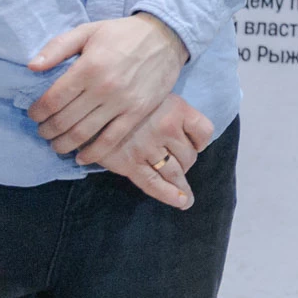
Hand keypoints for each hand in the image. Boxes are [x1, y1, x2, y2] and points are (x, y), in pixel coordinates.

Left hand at [27, 13, 188, 160]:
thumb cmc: (123, 34)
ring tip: (56, 144)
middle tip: (43, 131)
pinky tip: (81, 157)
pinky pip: (111, 140)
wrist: (166, 37)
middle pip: (64, 120)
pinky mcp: (138, 113)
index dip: (37, 112)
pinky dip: (92, 154)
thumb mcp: (88, 31)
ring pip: (83, 134)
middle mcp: (103, 88)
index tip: (34, 115)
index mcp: (88, 67)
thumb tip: (31, 67)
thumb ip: (58, 47)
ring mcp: (122, 103)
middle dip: (47, 130)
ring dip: (63, 144)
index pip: (52, 100)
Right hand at [95, 93, 214, 209]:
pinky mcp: (129, 163)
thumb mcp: (158, 95)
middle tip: (179, 164)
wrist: (93, 107)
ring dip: (181, 184)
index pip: (204, 131)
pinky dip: (169, 195)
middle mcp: (165, 128)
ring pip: (175, 171)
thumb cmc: (129, 101)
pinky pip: (154, 184)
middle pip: (189, 154)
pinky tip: (181, 202)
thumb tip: (191, 138)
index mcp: (176, 109)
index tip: (196, 145)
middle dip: (187, 162)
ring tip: (186, 195)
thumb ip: (175, 112)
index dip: (202, 142)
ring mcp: (148, 148)